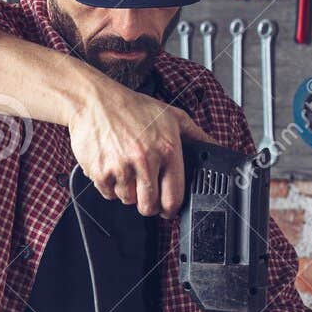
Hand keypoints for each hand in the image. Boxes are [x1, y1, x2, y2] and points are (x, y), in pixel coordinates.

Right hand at [66, 77, 212, 217]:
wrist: (95, 101)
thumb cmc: (132, 108)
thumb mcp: (172, 116)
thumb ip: (196, 135)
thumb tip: (216, 148)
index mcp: (167, 149)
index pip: (174, 196)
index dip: (171, 209)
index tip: (168, 209)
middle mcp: (145, 160)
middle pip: (149, 206)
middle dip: (149, 205)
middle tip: (146, 194)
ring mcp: (121, 168)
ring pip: (128, 201)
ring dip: (128, 192)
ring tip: (127, 171)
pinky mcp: (100, 172)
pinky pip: (108, 194)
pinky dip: (110, 186)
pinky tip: (113, 168)